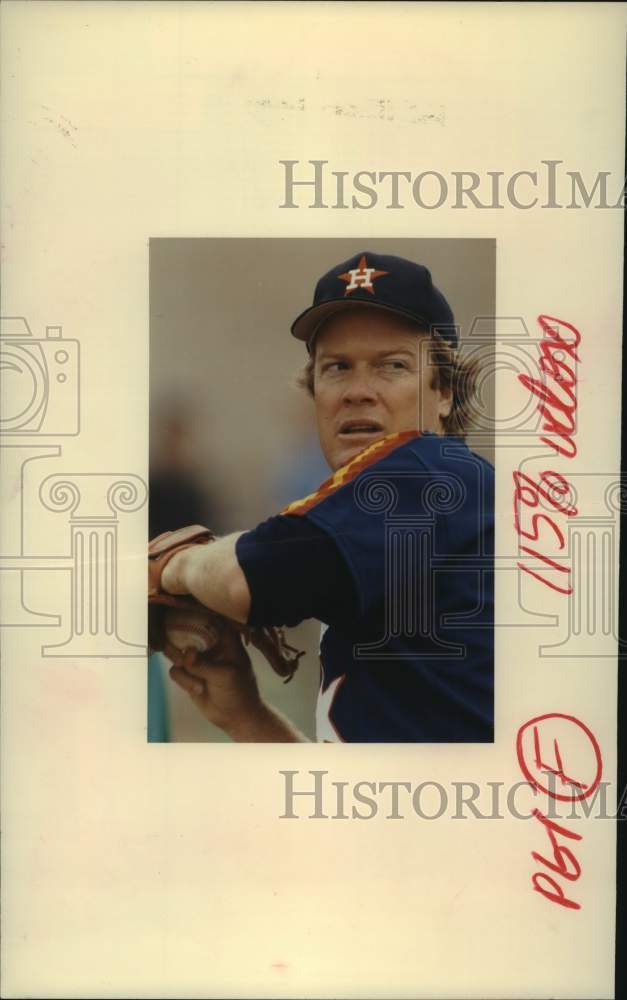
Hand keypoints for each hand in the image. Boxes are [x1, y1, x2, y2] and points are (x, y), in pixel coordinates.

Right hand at [165, 617, 262, 733]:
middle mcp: (209, 644)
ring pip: (176, 652)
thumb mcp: (225, 675)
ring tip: (198, 681)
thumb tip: (186, 653)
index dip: (194, 613)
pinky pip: (175, 670)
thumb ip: (204, 664)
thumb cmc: (239, 691)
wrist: (236, 717)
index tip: (180, 611)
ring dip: (184, 667)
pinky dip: (184, 680)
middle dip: (179, 642)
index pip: (209, 618)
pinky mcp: (188, 674)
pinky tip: (198, 689)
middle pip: (186, 632)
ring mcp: (198, 659)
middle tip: (179, 654)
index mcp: (225, 637)